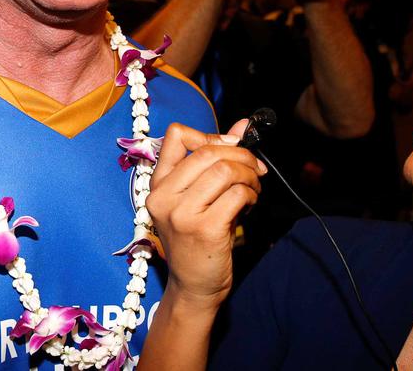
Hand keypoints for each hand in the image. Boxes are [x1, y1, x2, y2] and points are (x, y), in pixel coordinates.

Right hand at [146, 119, 265, 310]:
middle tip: (255, 170)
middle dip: (241, 155)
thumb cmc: (198, 239)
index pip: (176, 136)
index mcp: (157, 185)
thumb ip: (217, 160)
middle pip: (208, 151)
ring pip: (224, 171)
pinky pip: (236, 194)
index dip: (210, 135)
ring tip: (253, 188)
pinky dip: (251, 195)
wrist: (194, 286)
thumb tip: (244, 126)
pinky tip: (249, 204)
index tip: (231, 148)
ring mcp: (182, 213)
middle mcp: (163, 196)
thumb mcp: (199, 197)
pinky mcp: (204, 229)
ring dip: (249, 176)